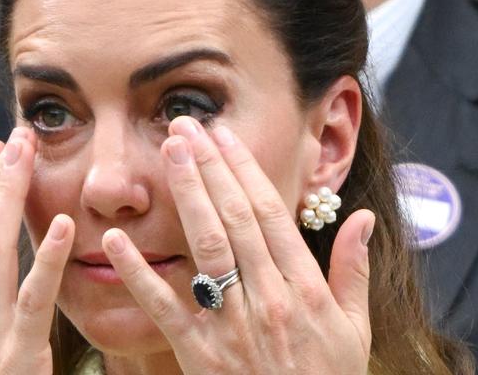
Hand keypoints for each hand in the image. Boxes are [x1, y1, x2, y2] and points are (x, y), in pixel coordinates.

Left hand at [102, 116, 374, 373]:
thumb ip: (354, 270)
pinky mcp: (199, 351)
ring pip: (207, 245)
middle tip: (185, 126)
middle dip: (209, 166)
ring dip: (187, 193)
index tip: (223, 135)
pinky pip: (165, 307)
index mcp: (303, 288)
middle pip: (235, 217)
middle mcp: (268, 297)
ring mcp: (232, 323)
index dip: (244, 169)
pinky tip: (115, 239)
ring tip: (168, 151)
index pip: (269, 213)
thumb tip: (361, 219)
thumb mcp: (354, 329)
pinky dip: (138, 272)